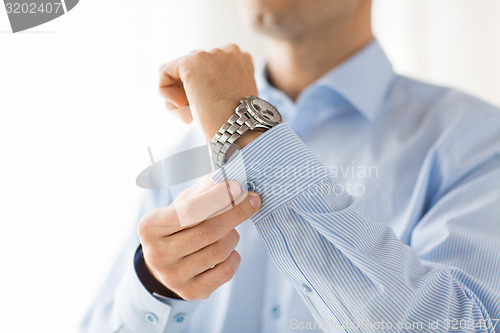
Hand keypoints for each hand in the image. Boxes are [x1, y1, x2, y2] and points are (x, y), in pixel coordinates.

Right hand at [137, 176, 260, 300]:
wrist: (164, 261)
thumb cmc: (177, 226)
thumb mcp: (182, 204)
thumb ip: (204, 191)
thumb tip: (230, 177)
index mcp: (150, 226)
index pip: (189, 211)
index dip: (216, 198)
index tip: (238, 187)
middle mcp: (157, 254)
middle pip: (208, 232)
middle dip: (235, 214)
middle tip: (252, 202)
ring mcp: (172, 276)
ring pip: (219, 251)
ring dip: (233, 236)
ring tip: (231, 230)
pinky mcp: (190, 292)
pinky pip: (225, 272)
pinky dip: (234, 257)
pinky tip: (229, 250)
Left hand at [159, 44, 258, 142]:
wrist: (239, 129)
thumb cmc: (237, 123)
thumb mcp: (232, 99)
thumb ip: (219, 85)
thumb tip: (192, 85)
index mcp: (241, 60)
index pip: (211, 70)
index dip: (205, 92)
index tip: (210, 111)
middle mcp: (228, 52)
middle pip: (194, 69)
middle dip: (190, 93)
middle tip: (197, 115)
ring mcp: (210, 54)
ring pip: (179, 71)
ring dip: (179, 95)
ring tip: (189, 114)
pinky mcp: (191, 62)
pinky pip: (165, 72)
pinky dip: (166, 93)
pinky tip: (181, 107)